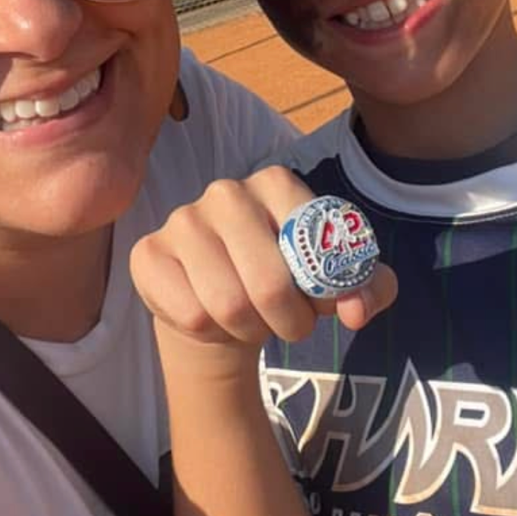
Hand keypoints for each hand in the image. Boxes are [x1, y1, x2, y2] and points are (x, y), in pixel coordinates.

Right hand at [131, 166, 396, 356]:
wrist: (225, 309)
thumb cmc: (286, 283)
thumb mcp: (339, 284)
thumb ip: (367, 288)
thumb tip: (355, 309)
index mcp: (276, 183)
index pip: (311, 245)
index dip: (321, 292)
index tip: (318, 305)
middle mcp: (226, 191)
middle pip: (268, 284)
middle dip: (289, 321)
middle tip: (289, 325)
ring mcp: (182, 219)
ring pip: (227, 305)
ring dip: (250, 330)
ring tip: (252, 321)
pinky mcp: (148, 253)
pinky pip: (190, 314)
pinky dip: (210, 332)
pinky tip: (212, 318)